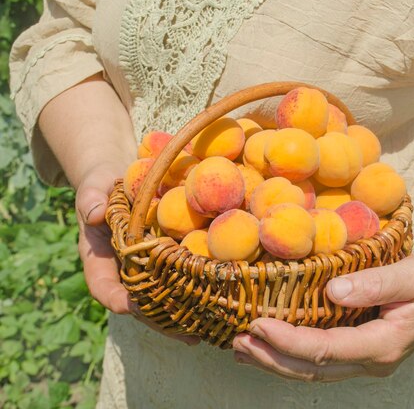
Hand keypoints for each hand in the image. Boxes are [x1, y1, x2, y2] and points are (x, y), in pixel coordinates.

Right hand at [75, 164, 199, 344]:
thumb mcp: (95, 188)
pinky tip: (218, 305)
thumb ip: (91, 199)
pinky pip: (180, 281)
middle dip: (161, 321)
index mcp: (101, 259)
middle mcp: (125, 271)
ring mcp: (148, 270)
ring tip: (206, 330)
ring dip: (183, 317)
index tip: (131, 307)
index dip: (115, 299)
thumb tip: (94, 214)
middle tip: (186, 335)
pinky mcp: (169, 262)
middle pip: (139, 304)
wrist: (122, 180)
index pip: (103, 286)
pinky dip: (196, 294)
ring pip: (162, 300)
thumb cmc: (105, 186)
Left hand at [232, 253, 413, 380]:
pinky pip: (319, 360)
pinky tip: (268, 346)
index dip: (288, 340)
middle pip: (313, 369)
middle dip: (272, 358)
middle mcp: (371, 361)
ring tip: (241, 348)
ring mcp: (365, 360)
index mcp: (384, 345)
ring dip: (276, 361)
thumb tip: (332, 291)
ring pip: (313, 370)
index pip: (326, 349)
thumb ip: (377, 283)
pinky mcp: (359, 351)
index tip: (257, 324)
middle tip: (238, 341)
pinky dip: (290, 355)